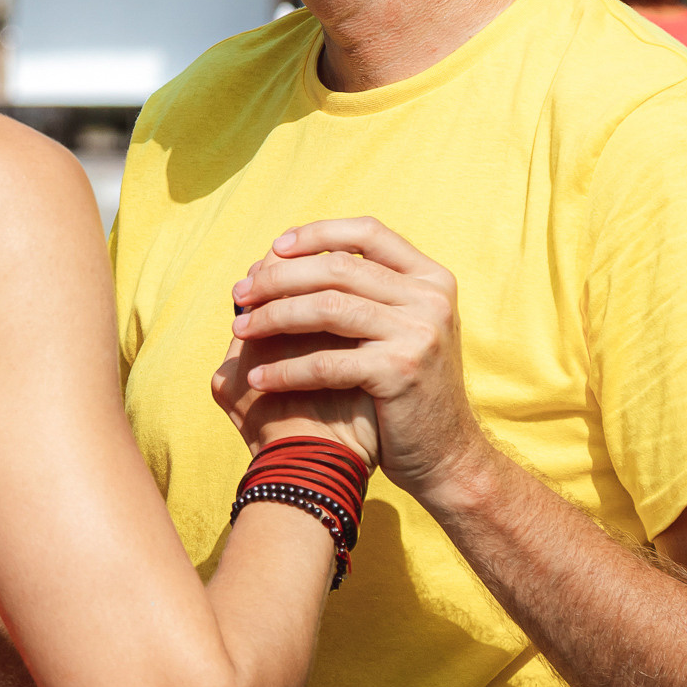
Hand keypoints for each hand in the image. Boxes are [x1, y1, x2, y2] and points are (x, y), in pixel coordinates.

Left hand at [229, 218, 484, 502]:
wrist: (446, 453)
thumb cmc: (408, 387)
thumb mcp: (400, 327)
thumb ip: (365, 291)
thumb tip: (286, 258)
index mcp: (430, 277)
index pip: (368, 232)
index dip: (318, 234)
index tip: (275, 247)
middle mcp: (429, 298)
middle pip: (338, 268)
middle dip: (280, 277)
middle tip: (240, 294)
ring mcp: (418, 333)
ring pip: (326, 308)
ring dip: (274, 317)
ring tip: (240, 329)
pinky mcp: (399, 371)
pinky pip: (325, 363)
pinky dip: (285, 369)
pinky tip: (257, 378)